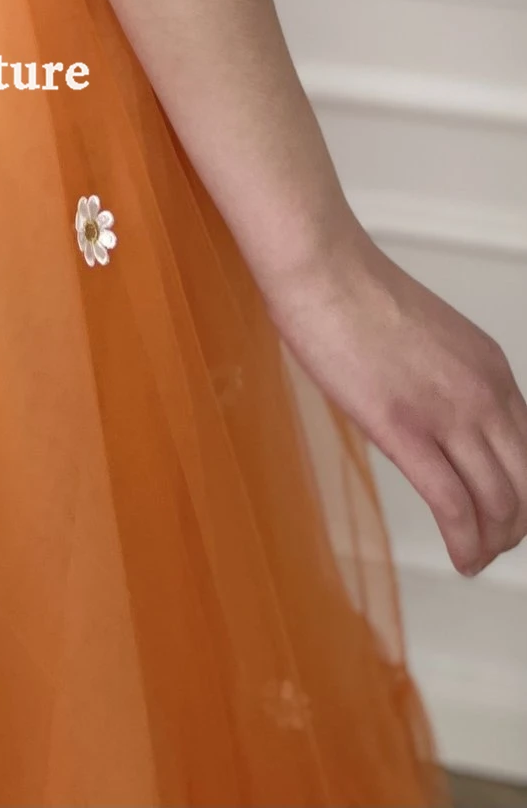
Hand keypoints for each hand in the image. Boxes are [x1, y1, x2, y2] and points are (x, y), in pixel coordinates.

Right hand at [260, 225, 526, 576]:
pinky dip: (466, 545)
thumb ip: (447, 381)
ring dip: (492, 544)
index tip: (508, 513)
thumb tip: (438, 425)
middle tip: (493, 544)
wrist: (323, 270)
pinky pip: (454, 506)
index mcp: (492, 369)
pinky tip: (459, 559)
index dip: (526, 494)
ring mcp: (448, 413)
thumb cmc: (355, 295)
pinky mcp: (405, 431)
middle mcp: (485, 394)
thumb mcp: (430, 339)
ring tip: (474, 558)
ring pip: (500, 504)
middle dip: (515, 526)